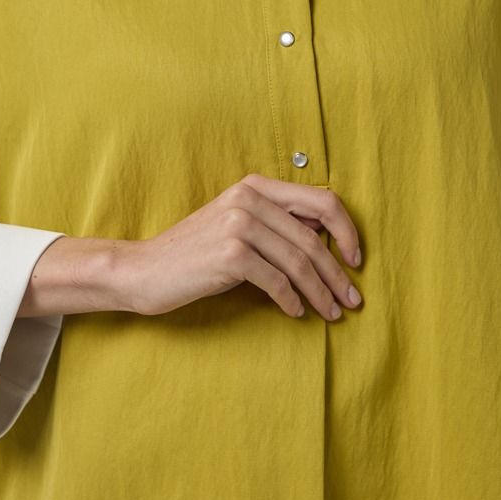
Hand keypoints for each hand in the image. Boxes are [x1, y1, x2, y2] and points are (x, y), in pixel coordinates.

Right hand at [116, 173, 362, 319]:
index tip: (355, 259)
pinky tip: (297, 312)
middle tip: (352, 300)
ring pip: (299, 262)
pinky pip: (277, 281)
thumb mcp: (239, 225)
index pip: (322, 199)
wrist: (145, 269)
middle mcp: (249, 199)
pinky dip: (292, 300)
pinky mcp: (230, 254)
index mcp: (256, 186)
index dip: (347, 230)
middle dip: (337, 273)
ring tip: (333, 313)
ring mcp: (239, 224)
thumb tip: (329, 240)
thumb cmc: (197, 252)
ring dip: (322, 292)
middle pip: (313, 238)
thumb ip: (277, 223)